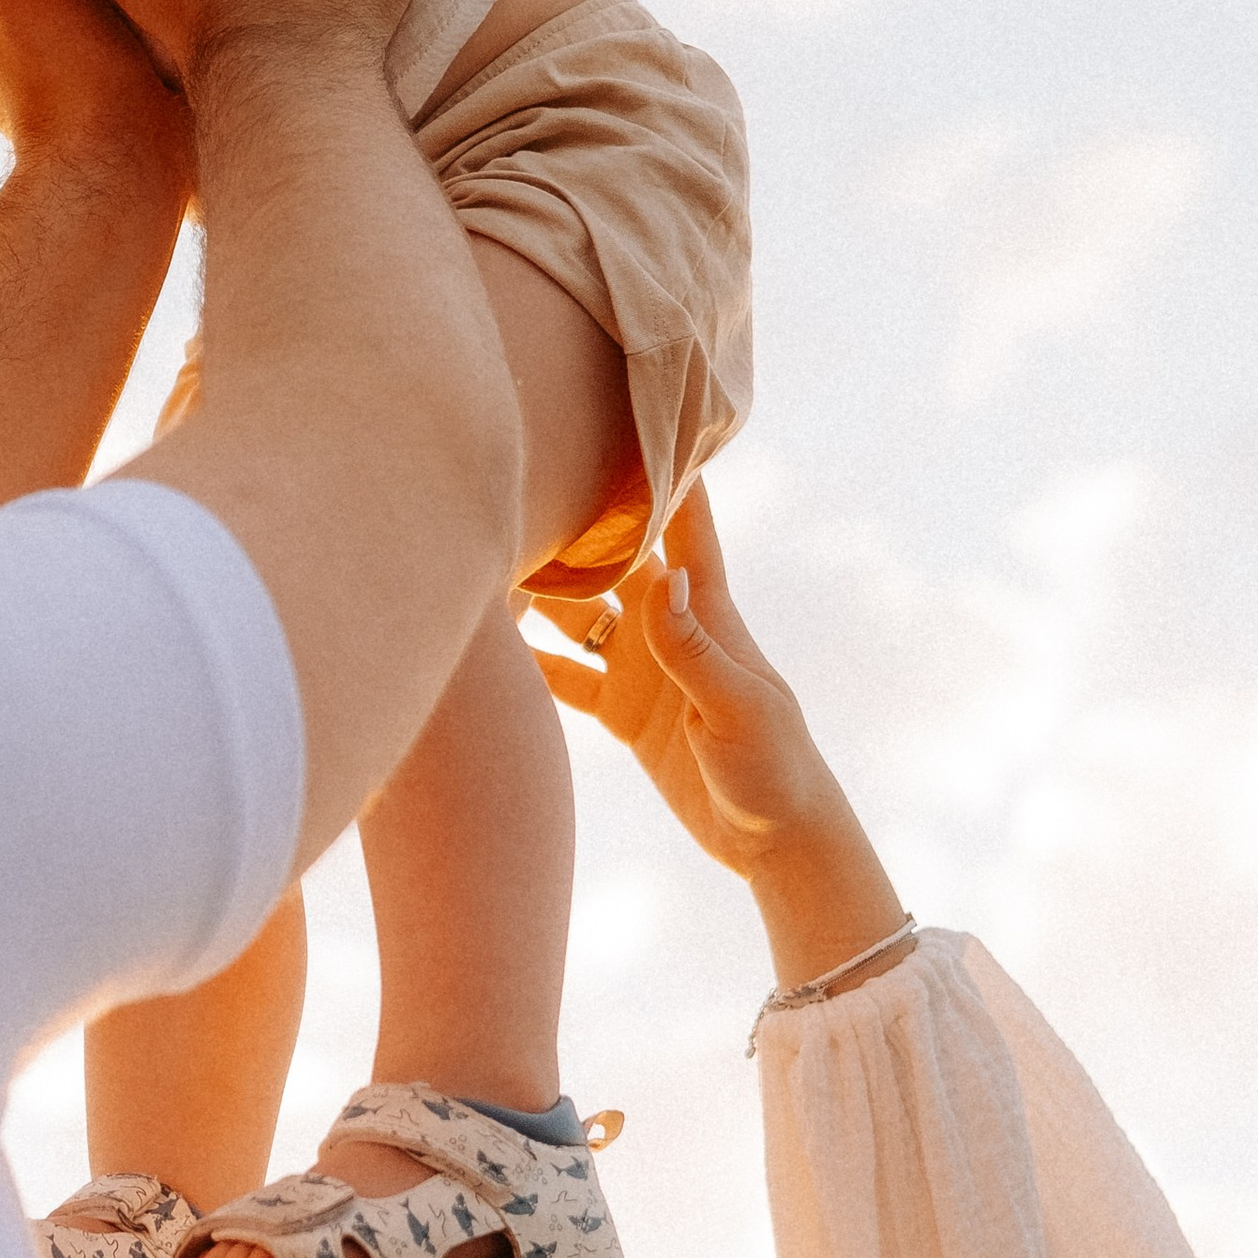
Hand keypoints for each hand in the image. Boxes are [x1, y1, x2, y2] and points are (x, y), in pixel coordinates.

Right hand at [528, 486, 910, 990]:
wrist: (775, 840)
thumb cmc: (773, 767)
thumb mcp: (736, 708)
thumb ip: (692, 647)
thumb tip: (659, 577)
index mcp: (706, 614)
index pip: (683, 527)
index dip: (662, 474)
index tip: (628, 417)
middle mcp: (668, 629)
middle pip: (610, 562)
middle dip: (572, 527)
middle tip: (515, 485)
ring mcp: (641, 669)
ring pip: (578, 614)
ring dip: (539, 591)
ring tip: (481, 559)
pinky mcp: (623, 713)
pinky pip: (568, 678)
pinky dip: (533, 663)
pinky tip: (490, 650)